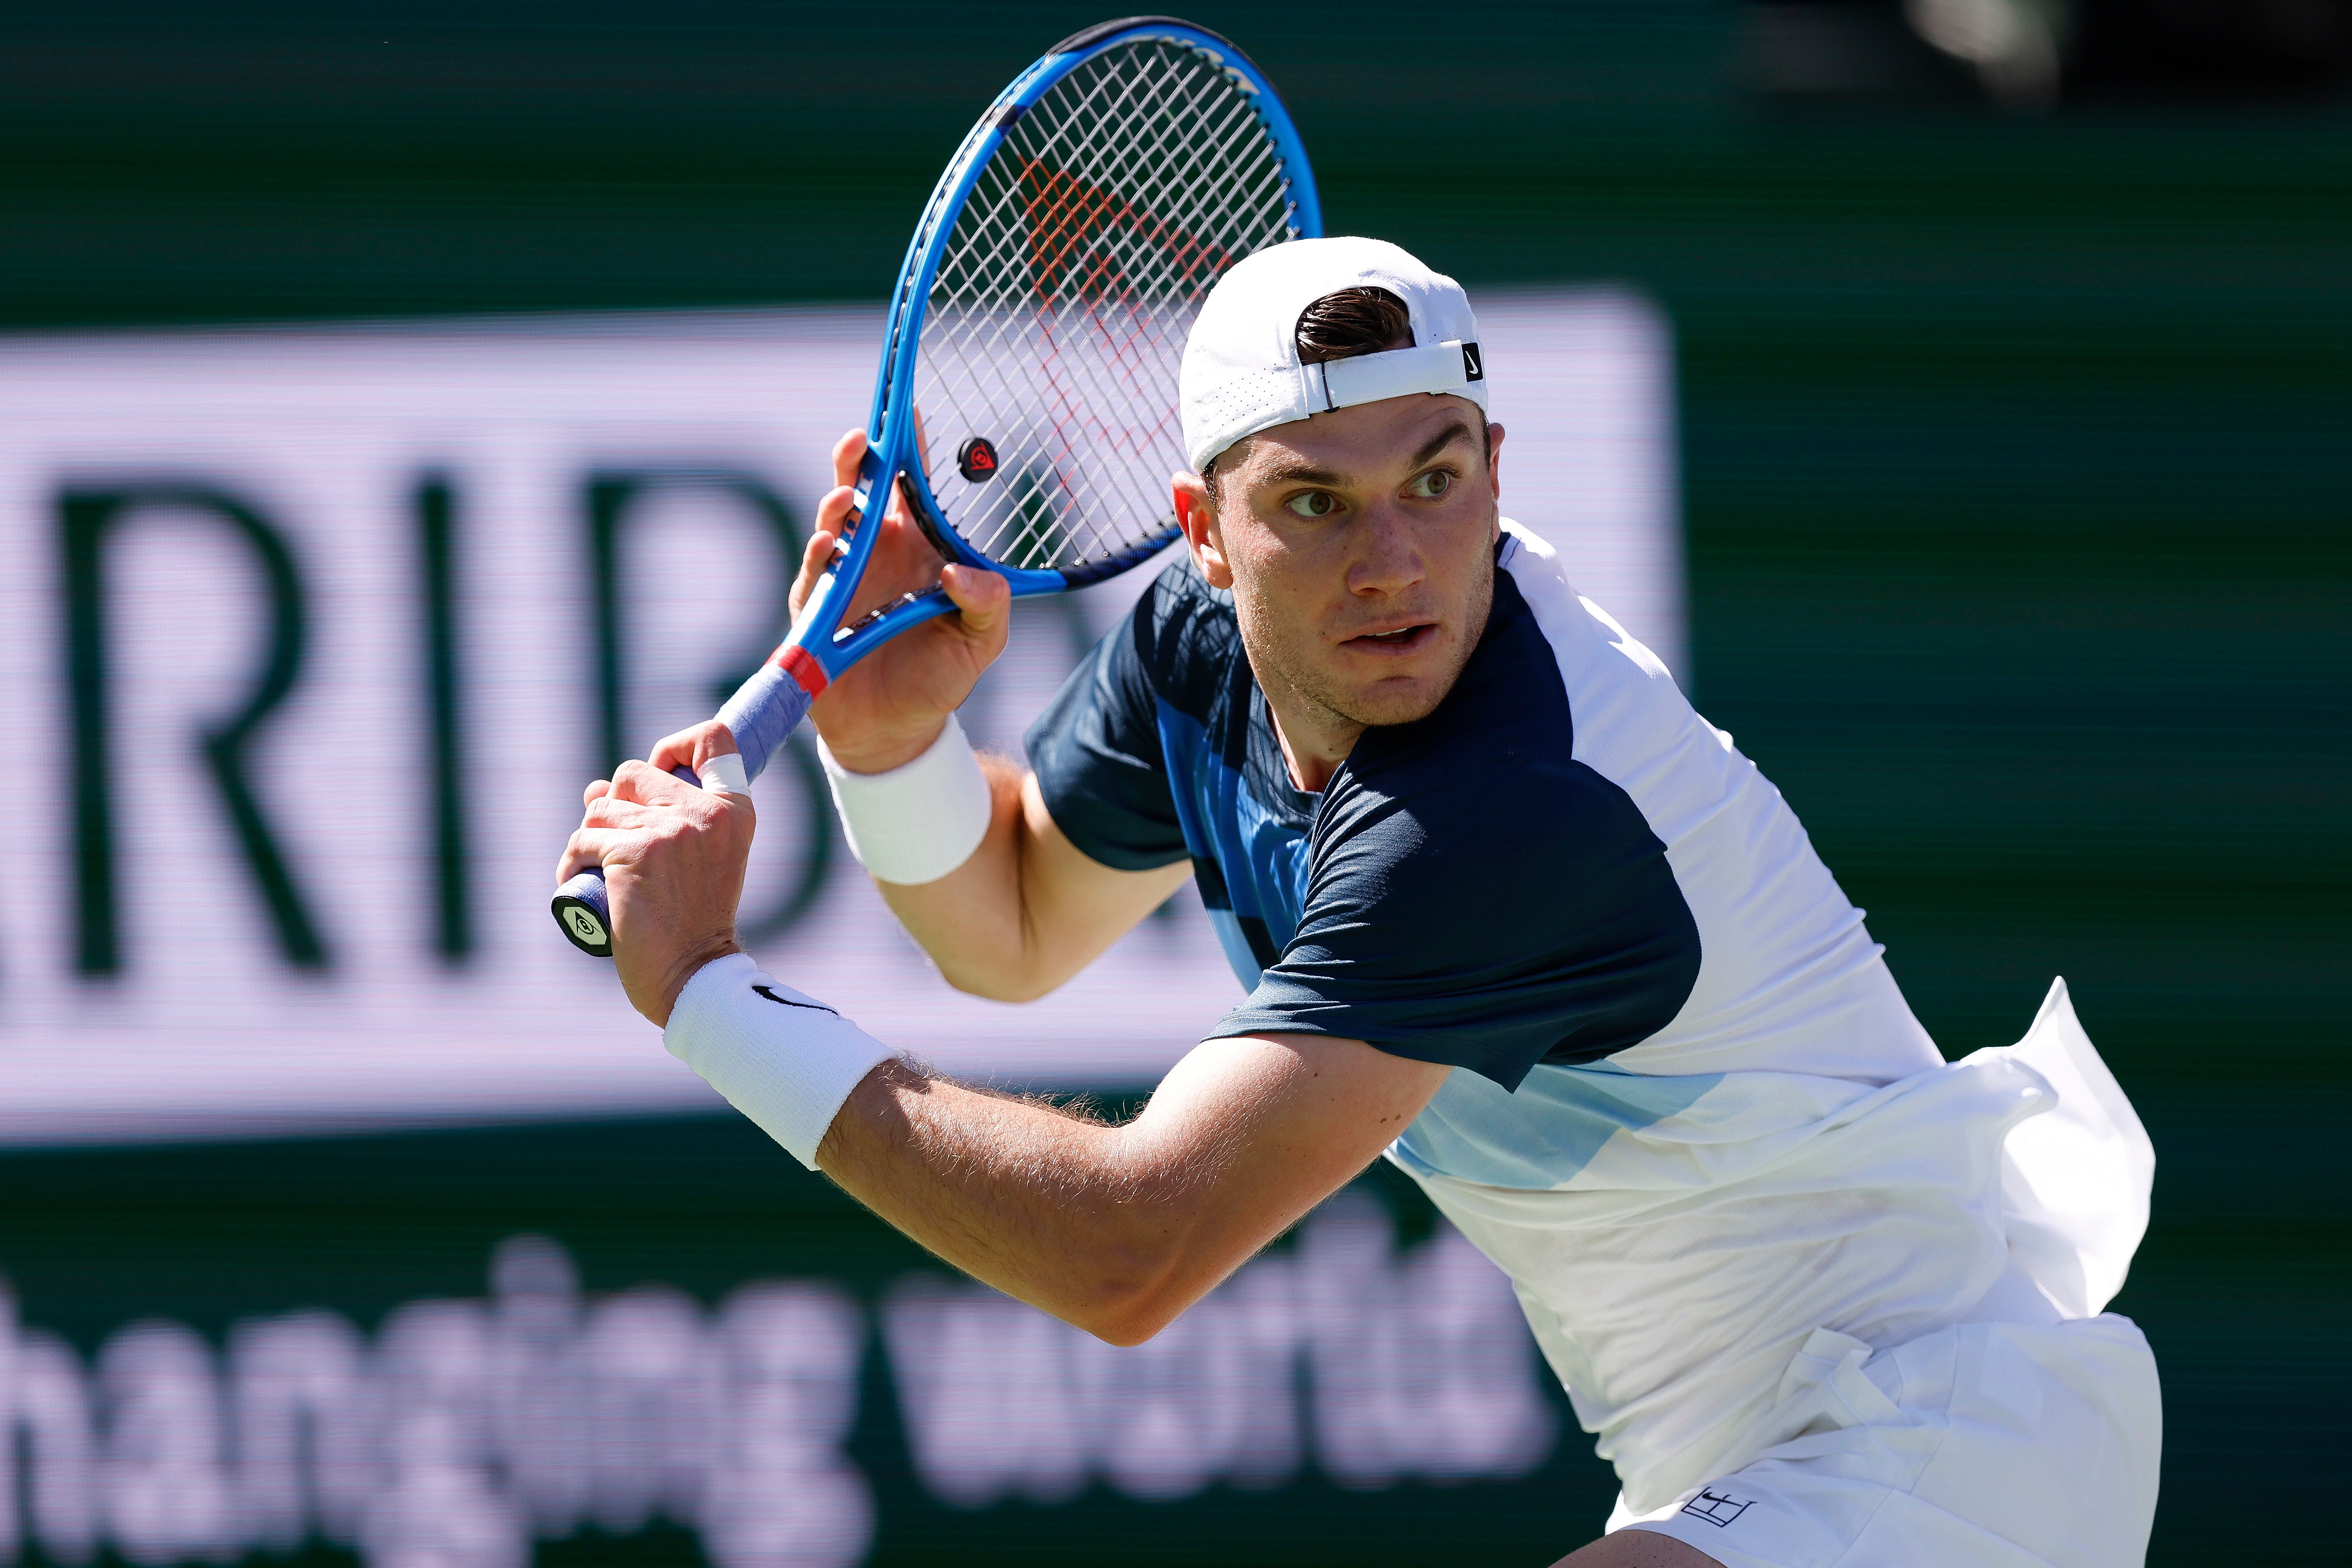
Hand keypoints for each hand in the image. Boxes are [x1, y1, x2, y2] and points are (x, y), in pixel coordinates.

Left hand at [557, 762, 753, 1027]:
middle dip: (614, 805)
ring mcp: (669, 831)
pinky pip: (581, 840)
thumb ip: (666, 817)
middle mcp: (705, 812)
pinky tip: (580, 883)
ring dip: (589, 838)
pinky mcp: (631, 852)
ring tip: (601, 873)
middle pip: (633, 771)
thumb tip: (596, 788)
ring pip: (599, 807)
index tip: (659, 772)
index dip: (675, 745)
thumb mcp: (699, 860)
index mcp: (734, 811)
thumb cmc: (692, 923)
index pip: (714, 738)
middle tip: (619, 846)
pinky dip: (571, 862)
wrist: (692, 978)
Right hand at [795, 428, 1009, 772]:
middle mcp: (877, 551)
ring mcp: (843, 574)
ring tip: (847, 493)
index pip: (914, 487)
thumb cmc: (938, 678)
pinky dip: (820, 553)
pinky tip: (829, 543)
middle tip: (865, 436)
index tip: (908, 407)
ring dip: (837, 502)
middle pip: (864, 489)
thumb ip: (988, 605)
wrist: (894, 732)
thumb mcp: (981, 643)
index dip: (910, 446)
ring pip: (833, 521)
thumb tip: (962, 572)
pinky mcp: (816, 605)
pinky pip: (814, 571)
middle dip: (861, 458)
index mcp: (920, 547)